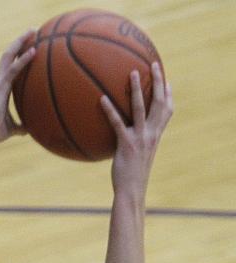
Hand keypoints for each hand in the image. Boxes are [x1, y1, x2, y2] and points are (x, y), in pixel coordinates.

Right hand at [0, 29, 36, 144]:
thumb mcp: (11, 128)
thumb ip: (20, 126)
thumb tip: (29, 130)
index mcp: (0, 88)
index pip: (11, 66)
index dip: (19, 54)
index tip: (30, 44)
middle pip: (9, 55)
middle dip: (20, 41)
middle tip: (33, 30)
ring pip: (9, 56)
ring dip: (21, 41)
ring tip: (33, 30)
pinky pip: (13, 69)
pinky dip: (23, 60)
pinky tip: (34, 50)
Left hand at [100, 61, 172, 196]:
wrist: (131, 190)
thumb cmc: (131, 175)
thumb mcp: (136, 155)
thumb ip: (134, 142)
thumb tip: (123, 136)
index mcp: (156, 135)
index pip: (167, 110)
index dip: (169, 94)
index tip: (167, 80)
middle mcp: (152, 133)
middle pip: (160, 102)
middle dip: (158, 81)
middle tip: (153, 64)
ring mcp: (140, 138)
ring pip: (141, 108)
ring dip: (138, 89)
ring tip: (132, 72)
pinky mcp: (126, 144)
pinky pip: (118, 123)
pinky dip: (110, 110)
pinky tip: (101, 99)